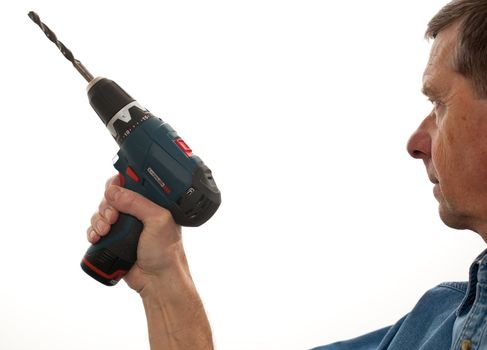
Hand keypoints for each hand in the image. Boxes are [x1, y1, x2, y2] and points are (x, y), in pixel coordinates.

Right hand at [87, 175, 212, 348]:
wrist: (158, 280)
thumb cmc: (166, 252)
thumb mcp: (157, 220)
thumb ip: (137, 202)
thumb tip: (113, 191)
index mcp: (153, 203)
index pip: (132, 184)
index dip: (119, 184)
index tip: (112, 190)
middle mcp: (138, 212)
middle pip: (112, 197)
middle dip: (107, 205)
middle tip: (112, 217)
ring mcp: (125, 226)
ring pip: (102, 213)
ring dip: (98, 219)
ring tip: (105, 230)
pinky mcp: (115, 240)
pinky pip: (97, 229)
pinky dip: (93, 231)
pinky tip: (96, 237)